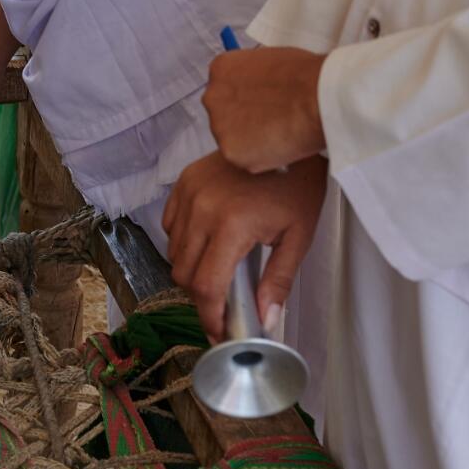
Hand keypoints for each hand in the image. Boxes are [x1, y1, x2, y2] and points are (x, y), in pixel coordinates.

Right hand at [163, 154, 327, 342]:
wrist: (284, 135)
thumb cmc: (297, 185)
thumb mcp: (297, 236)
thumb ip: (278, 281)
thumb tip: (266, 319)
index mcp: (232, 225)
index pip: (207, 286)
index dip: (210, 317)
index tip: (220, 333)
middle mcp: (202, 209)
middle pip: (184, 274)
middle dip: (201, 298)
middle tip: (223, 306)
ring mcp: (188, 193)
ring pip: (173, 251)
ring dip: (191, 270)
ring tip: (217, 271)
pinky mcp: (183, 182)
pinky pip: (170, 225)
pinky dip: (182, 242)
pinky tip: (206, 242)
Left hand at [201, 46, 326, 172]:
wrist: (317, 98)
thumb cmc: (305, 76)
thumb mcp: (269, 61)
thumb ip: (255, 77)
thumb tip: (261, 88)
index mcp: (221, 69)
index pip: (224, 88)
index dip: (246, 100)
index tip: (261, 106)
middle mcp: (213, 96)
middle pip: (224, 114)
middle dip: (244, 122)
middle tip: (270, 124)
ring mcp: (219, 125)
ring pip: (233, 140)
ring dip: (252, 141)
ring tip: (281, 134)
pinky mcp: (230, 151)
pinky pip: (245, 159)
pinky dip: (261, 158)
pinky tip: (281, 147)